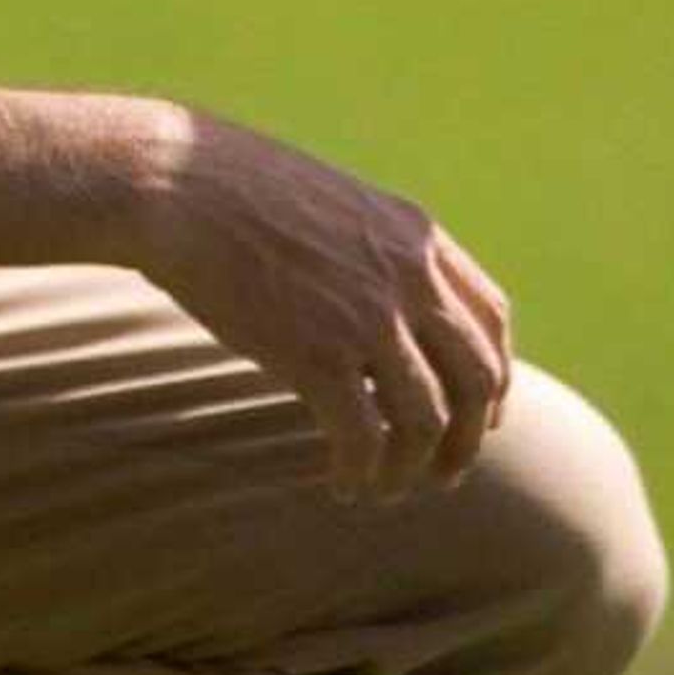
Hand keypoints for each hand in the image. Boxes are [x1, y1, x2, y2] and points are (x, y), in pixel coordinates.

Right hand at [137, 110, 515, 502]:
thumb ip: (375, 256)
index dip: (493, 378)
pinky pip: (366, 439)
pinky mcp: (319, 357)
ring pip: (427, 421)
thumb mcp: (336, 208)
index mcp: (419, 239)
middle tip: (441, 474)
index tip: (476, 416)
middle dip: (466, 438)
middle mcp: (411, 280)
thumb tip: (380, 311)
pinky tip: (341, 484)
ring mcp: (369, 320)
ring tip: (382, 488)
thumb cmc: (238, 194)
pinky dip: (361, 473)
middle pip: (477, 378)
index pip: (492, 319)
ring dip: (412, 469)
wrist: (181, 186)